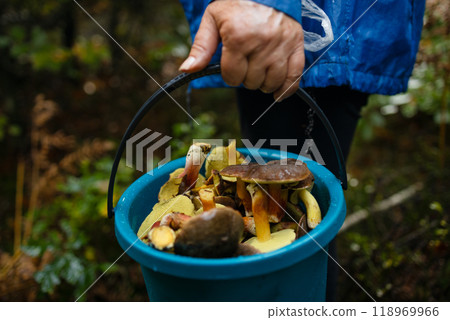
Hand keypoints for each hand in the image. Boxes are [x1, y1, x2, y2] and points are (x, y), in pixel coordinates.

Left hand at [179, 0, 303, 100]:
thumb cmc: (236, 3)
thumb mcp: (212, 20)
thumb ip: (201, 47)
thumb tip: (187, 69)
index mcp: (238, 38)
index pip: (232, 77)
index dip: (230, 74)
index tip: (231, 65)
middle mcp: (262, 43)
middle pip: (252, 82)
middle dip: (246, 77)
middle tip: (246, 62)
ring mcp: (281, 46)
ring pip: (271, 83)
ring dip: (263, 83)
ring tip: (260, 71)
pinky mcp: (296, 45)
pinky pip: (294, 77)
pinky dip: (286, 89)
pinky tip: (278, 93)